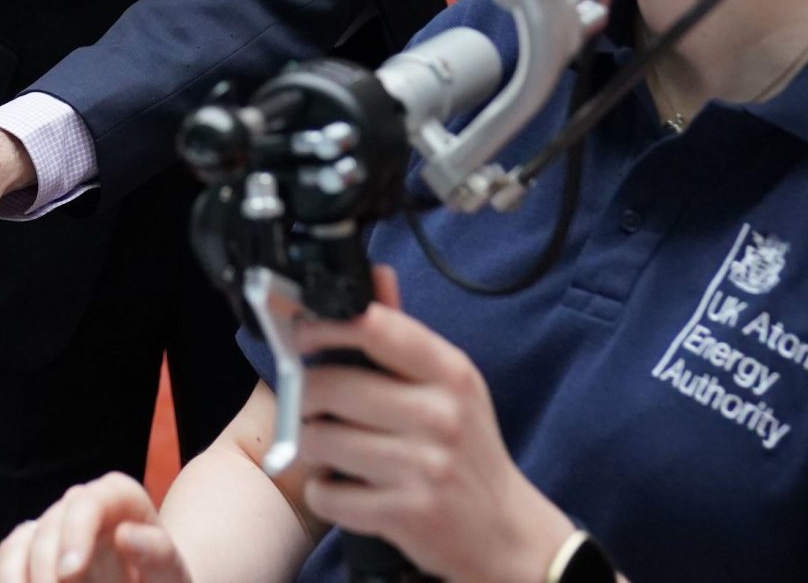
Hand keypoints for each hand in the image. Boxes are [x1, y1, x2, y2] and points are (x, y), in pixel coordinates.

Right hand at [0, 474, 190, 582]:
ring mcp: (48, 536)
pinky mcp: (25, 566)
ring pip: (17, 543)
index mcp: (120, 501)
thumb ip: (160, 557)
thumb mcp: (174, 578)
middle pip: (48, 524)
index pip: (89, 500)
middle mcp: (79, 510)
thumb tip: (127, 533)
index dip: (74, 532)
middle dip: (43, 568)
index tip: (71, 573)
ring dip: (16, 579)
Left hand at [287, 266, 576, 582]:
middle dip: (305, 398)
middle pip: (332, 385)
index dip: (324, 327)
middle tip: (311, 407)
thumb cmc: (467, 453)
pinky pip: (329, 494)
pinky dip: (324, 493)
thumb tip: (375, 274)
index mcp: (451, 373)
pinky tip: (342, 488)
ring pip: (322, 439)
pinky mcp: (407, 513)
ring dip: (312, 446)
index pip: (375, 327)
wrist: (505, 533)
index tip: (302, 335)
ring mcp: (425, 466)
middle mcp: (441, 415)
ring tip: (329, 449)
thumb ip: (404, 337)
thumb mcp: (450, 388)